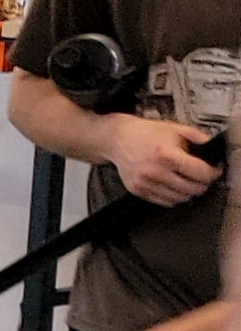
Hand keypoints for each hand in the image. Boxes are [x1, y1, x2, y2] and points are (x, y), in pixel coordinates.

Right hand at [100, 114, 219, 206]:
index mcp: (167, 154)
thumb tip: (212, 149)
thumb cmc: (145, 133)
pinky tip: (173, 186)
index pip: (201, 174)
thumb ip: (197, 137)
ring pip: (180, 198)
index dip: (212, 173)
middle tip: (201, 177)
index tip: (213, 171)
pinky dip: (173, 197)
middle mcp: (155, 171)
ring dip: (188, 192)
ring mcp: (145, 183)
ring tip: (187, 182)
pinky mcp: (138, 190)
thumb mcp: (175, 128)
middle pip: (193, 189)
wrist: (117, 138)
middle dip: (202, 184)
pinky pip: (164, 202)